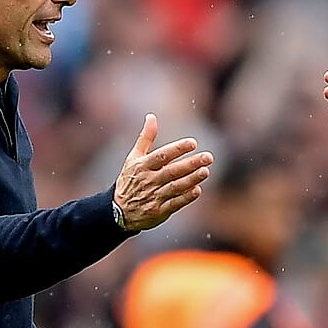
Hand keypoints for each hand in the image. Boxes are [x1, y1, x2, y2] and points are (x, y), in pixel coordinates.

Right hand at [114, 113, 211, 230]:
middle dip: (191, 164)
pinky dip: (185, 197)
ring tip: (205, 171)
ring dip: (191, 179)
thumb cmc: (130, 179)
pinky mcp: (159, 211)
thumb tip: (151, 116)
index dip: (177, 149)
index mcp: (142, 166)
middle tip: (208, 157)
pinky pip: (174, 203)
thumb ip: (145, 138)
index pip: (162, 156)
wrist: (119, 210)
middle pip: (172, 171)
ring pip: (175, 187)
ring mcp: (153, 197)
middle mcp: (148, 181)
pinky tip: (197, 190)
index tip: (193, 143)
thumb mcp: (133, 158)